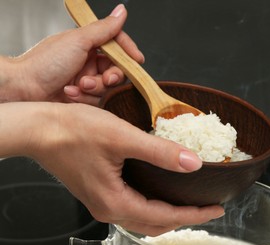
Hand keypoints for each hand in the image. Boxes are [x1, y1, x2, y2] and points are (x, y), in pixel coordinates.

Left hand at [10, 4, 142, 104]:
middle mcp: (89, 62)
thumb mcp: (78, 41)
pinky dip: (85, 98)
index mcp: (88, 45)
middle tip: (104, 79)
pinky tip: (70, 94)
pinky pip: (97, 100)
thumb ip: (104, 29)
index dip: (128, 53)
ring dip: (94, 88)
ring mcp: (86, 80)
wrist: (24, 89)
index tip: (137, 60)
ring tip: (77, 86)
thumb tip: (121, 12)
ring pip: (108, 88)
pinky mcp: (83, 97)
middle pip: (117, 70)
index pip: (117, 46)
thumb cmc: (45, 63)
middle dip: (110, 76)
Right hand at [20, 102, 223, 235]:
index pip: (164, 216)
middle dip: (185, 217)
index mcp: (115, 201)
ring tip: (190, 203)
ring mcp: (103, 201)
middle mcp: (108, 208)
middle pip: (155, 223)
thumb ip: (160, 152)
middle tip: (208, 208)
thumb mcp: (122, 137)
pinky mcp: (99, 191)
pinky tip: (161, 192)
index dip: (194, 214)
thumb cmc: (72, 132)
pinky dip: (153, 204)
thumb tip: (192, 163)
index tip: (215, 209)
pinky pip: (133, 206)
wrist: (39, 128)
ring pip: (144, 217)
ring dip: (169, 213)